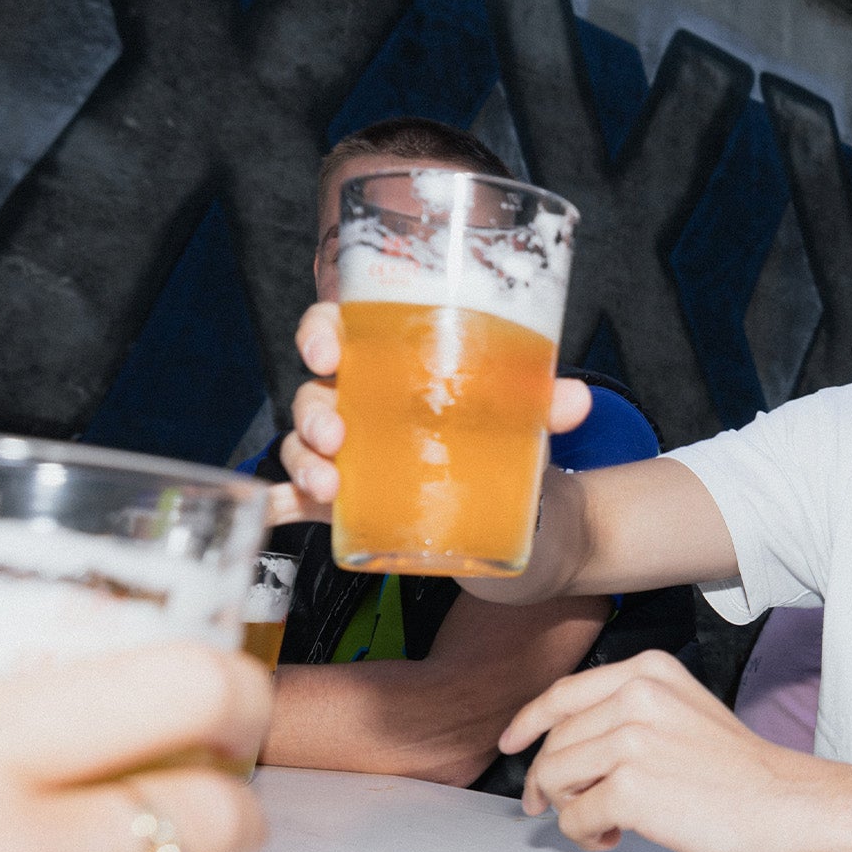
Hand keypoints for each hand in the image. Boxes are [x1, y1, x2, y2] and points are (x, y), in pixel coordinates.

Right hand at [267, 301, 590, 525]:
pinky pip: (302, 502)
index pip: (340, 331)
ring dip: (303, 461)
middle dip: (312, 410)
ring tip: (329, 485)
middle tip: (336, 434)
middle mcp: (364, 405)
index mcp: (395, 367)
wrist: (533, 520)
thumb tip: (575, 400)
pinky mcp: (352, 507)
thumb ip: (546, 406)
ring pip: (303, 446)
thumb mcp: (531, 422)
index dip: (320, 332)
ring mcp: (353, 457)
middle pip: (313, 392)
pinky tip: (277, 510)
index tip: (327, 350)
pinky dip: (283, 504)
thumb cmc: (516, 444)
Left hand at [506, 649, 830, 851]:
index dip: (529, 723)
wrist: (787, 804)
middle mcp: (635, 696)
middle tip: (568, 808)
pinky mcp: (629, 788)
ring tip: (606, 824)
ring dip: (571, 811)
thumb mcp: (684, 713)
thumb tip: (572, 750)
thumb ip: (630, 715)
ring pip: (555, 779)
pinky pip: (574, 818)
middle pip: (554, 742)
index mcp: (648, 673)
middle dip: (552, 783)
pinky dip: (587, 837)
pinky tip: (617, 838)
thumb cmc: (743, 773)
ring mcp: (630, 740)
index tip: (512, 743)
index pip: (564, 694)